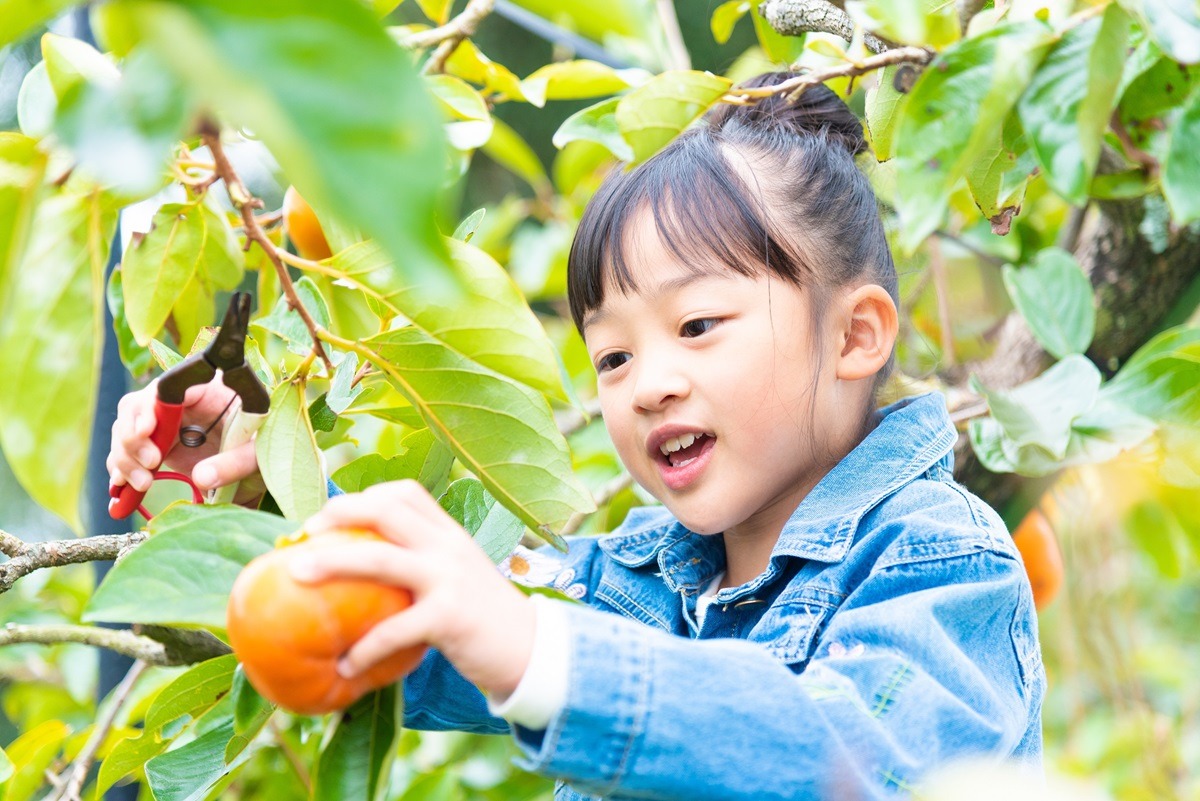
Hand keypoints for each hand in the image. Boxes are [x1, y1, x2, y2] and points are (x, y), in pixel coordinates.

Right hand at [106, 376, 263, 503]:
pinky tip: (121, 490)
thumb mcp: (259, 455)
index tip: (148, 430)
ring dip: (125, 458)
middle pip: (137, 408)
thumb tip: (203, 477)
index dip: (151, 406)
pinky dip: (121, 471)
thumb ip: (235, 463)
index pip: (169, 386)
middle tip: (151, 463)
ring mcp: (167, 425)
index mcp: (208, 389)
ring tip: (143, 483)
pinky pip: (128, 454)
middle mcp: (181, 402)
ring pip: (126, 431)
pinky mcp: (159, 447)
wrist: (261, 470)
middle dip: (133, 437)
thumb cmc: (265, 450)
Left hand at [292, 480, 536, 696]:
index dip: (363, 496)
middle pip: (386, 511)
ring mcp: (449, 578)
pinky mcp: (448, 616)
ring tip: (296, 575)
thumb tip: (365, 572)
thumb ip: (424, 564)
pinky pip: (393, 629)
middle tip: (303, 533)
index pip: (405, 492)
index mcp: (449, 533)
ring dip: (332, 563)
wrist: (531, 648)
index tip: (331, 515)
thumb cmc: (484, 617)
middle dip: (339, 514)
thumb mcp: (459, 575)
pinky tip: (346, 665)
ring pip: (380, 559)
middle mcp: (447, 546)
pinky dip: (365, 648)